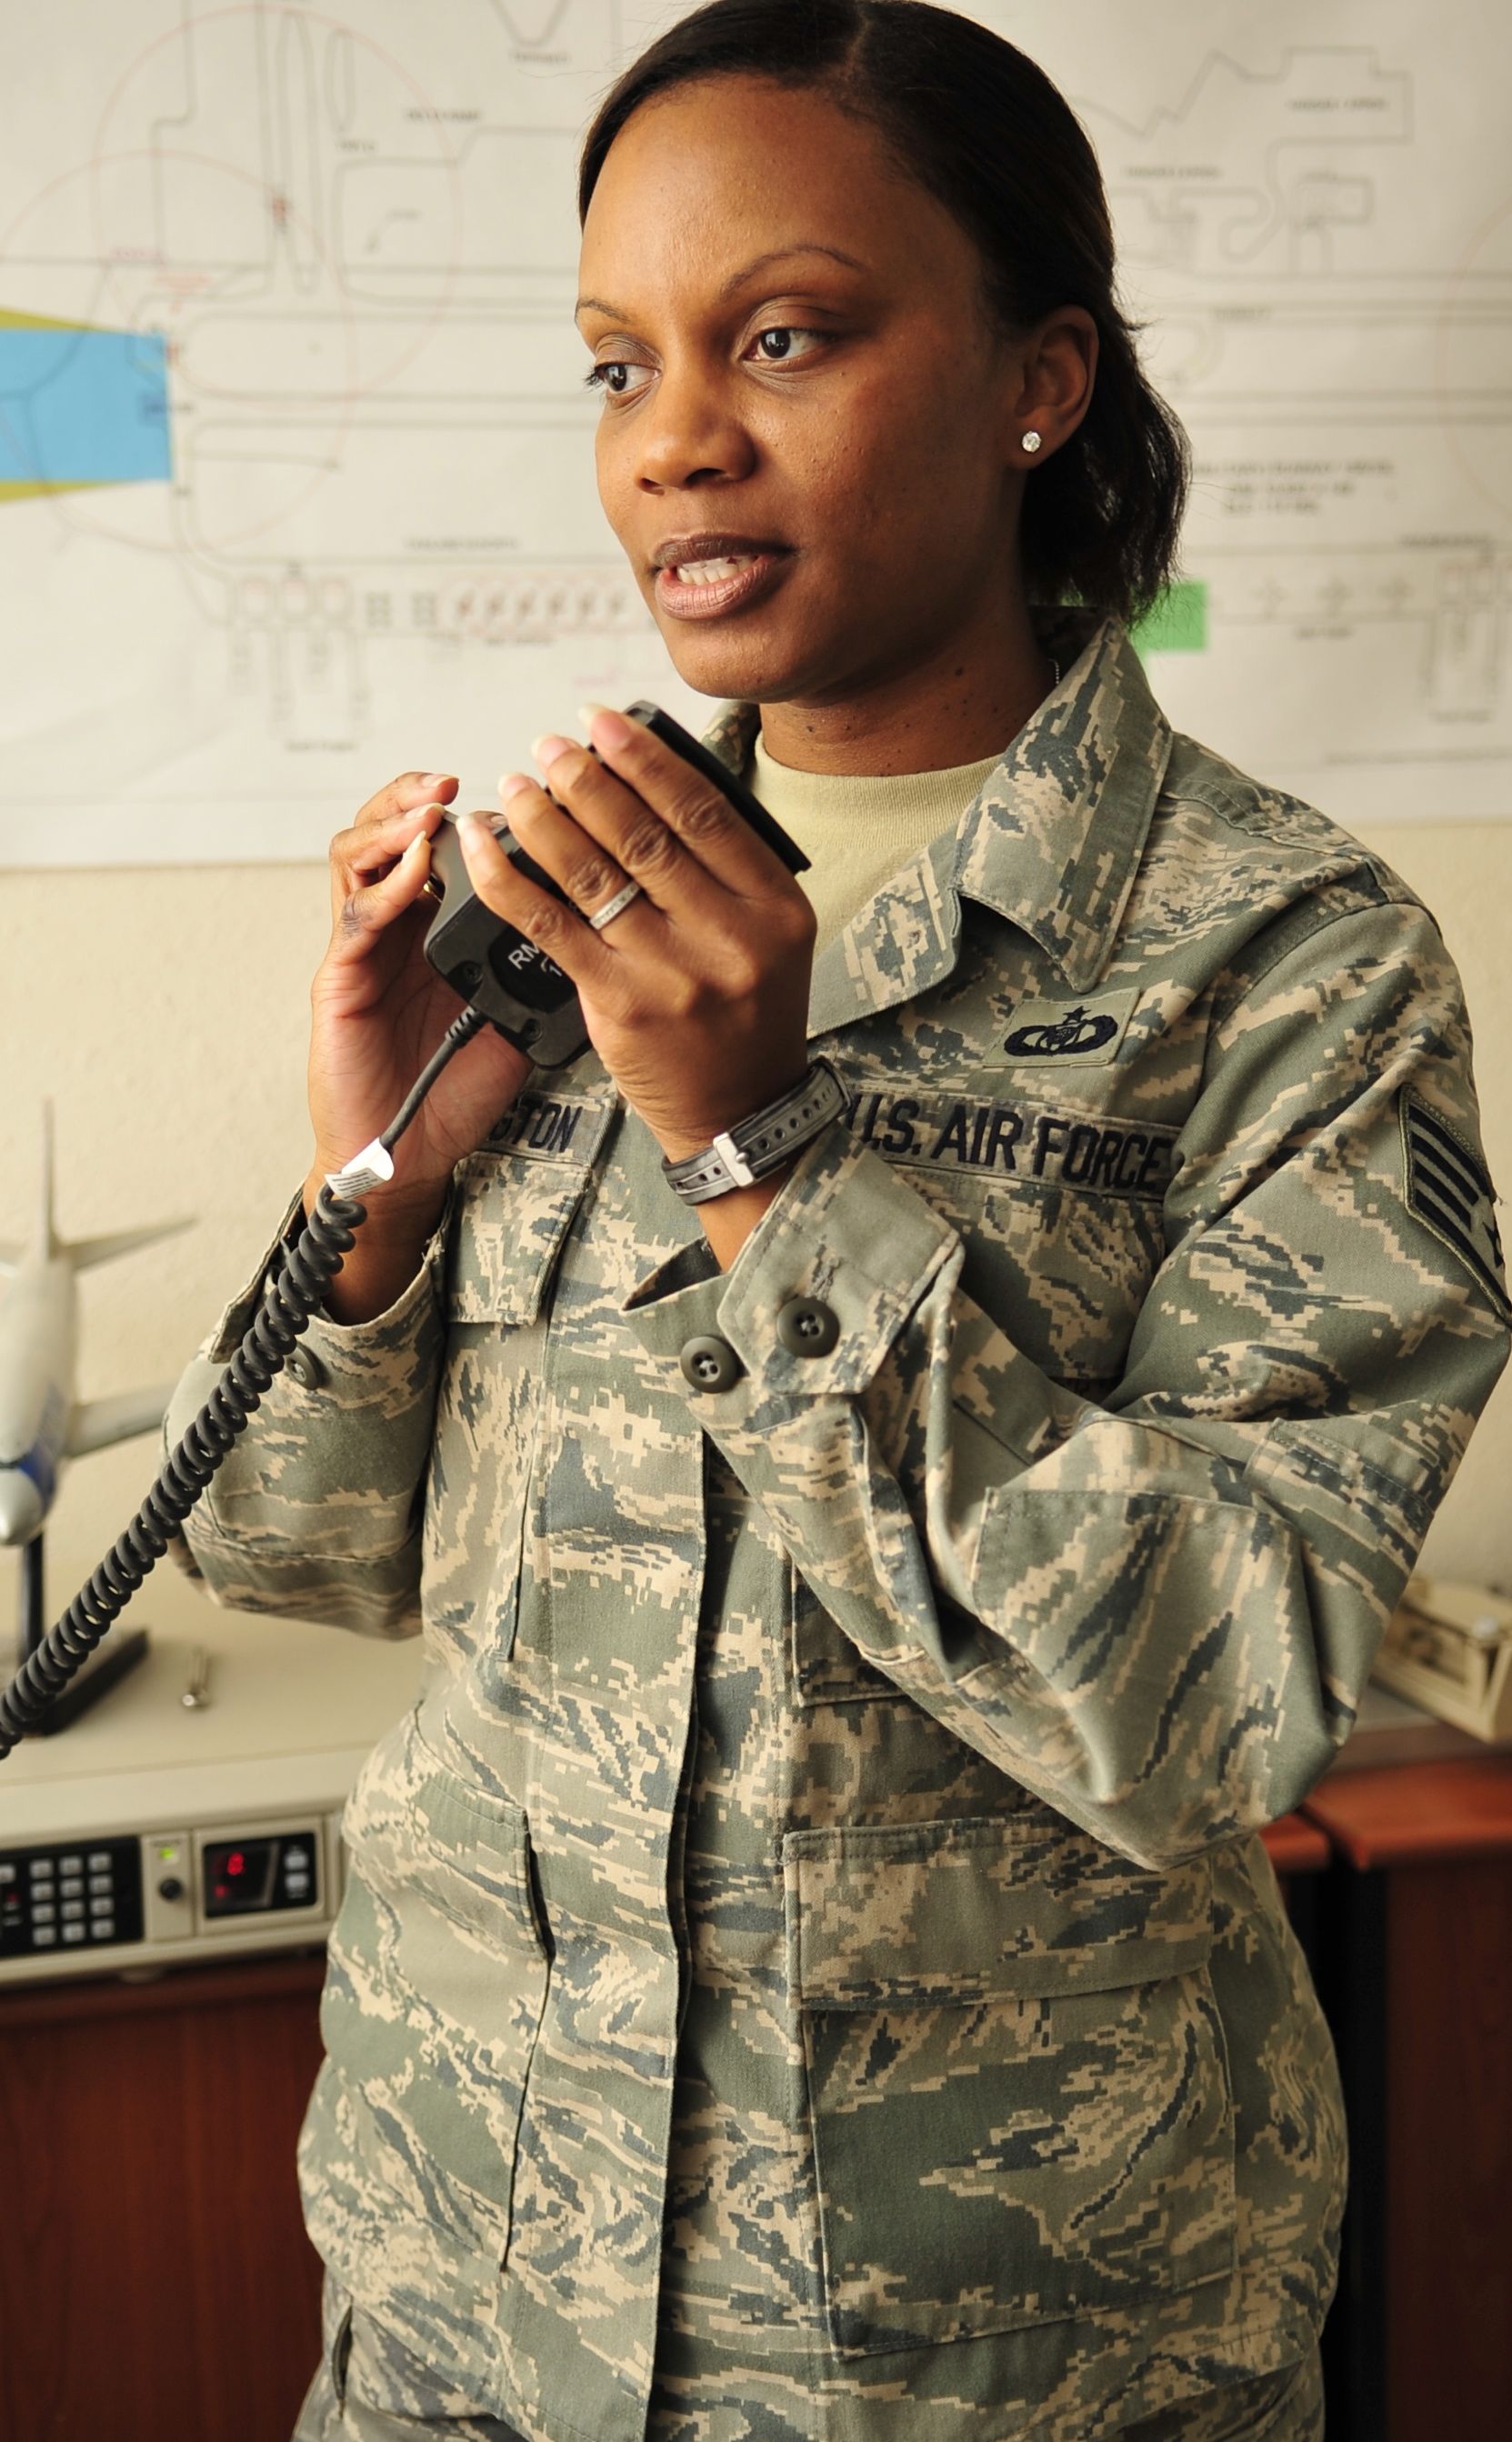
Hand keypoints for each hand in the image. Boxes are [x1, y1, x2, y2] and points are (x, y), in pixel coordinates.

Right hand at [306, 769, 532, 1221]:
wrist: (409, 1155)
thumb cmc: (456, 1090)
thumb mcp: (519, 1019)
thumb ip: (543, 970)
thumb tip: (604, 928)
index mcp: (436, 930)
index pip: (439, 847)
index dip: (465, 814)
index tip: (506, 796)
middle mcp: (394, 929)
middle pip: (388, 833)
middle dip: (414, 796)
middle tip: (451, 782)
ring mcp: (363, 949)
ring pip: (358, 857)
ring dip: (392, 824)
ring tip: (429, 809)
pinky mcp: (339, 979)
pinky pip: (356, 916)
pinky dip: (387, 885)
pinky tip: (415, 869)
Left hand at [455, 706, 815, 1170]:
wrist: (736, 1113)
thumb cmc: (744, 1016)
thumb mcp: (766, 937)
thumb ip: (724, 871)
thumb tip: (651, 782)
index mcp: (774, 908)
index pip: (704, 811)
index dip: (646, 758)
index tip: (603, 724)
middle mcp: (729, 936)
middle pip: (644, 832)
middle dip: (585, 777)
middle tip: (548, 746)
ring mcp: (672, 972)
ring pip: (592, 871)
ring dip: (542, 815)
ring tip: (514, 785)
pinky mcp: (618, 1002)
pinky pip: (549, 924)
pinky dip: (508, 876)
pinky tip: (484, 846)